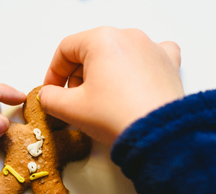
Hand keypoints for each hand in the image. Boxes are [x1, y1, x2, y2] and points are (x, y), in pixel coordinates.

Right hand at [39, 26, 183, 143]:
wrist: (159, 135)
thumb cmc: (117, 116)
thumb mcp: (70, 109)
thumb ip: (49, 98)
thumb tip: (48, 95)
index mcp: (101, 39)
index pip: (65, 50)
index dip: (53, 73)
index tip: (52, 92)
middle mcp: (128, 36)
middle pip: (90, 51)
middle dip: (77, 76)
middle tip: (75, 101)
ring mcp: (151, 48)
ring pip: (116, 54)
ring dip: (102, 74)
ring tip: (101, 100)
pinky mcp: (168, 63)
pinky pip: (147, 56)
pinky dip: (135, 67)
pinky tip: (132, 82)